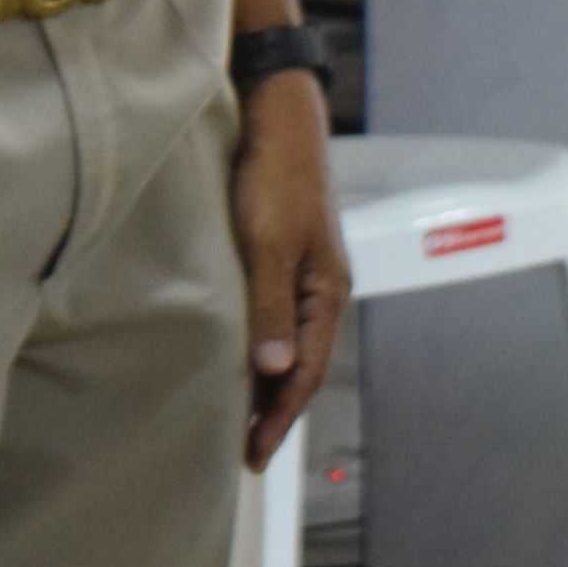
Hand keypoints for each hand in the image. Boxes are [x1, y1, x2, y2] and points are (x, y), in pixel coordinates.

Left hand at [228, 68, 346, 469]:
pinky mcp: (282, 252)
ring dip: (267, 379)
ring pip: (287, 341)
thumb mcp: (268, 241)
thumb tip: (273, 371)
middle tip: (244, 449)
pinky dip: (260, 344)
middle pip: (300, 363)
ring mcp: (303, 271)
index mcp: (327, 291)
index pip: (305, 371)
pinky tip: (241, 353)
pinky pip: (274, 315)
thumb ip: (270, 305)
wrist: (278, 113)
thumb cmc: (275, 174)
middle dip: (275, 408)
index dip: (279, 415)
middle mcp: (320, 288)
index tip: (253, 453)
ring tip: (240, 414)